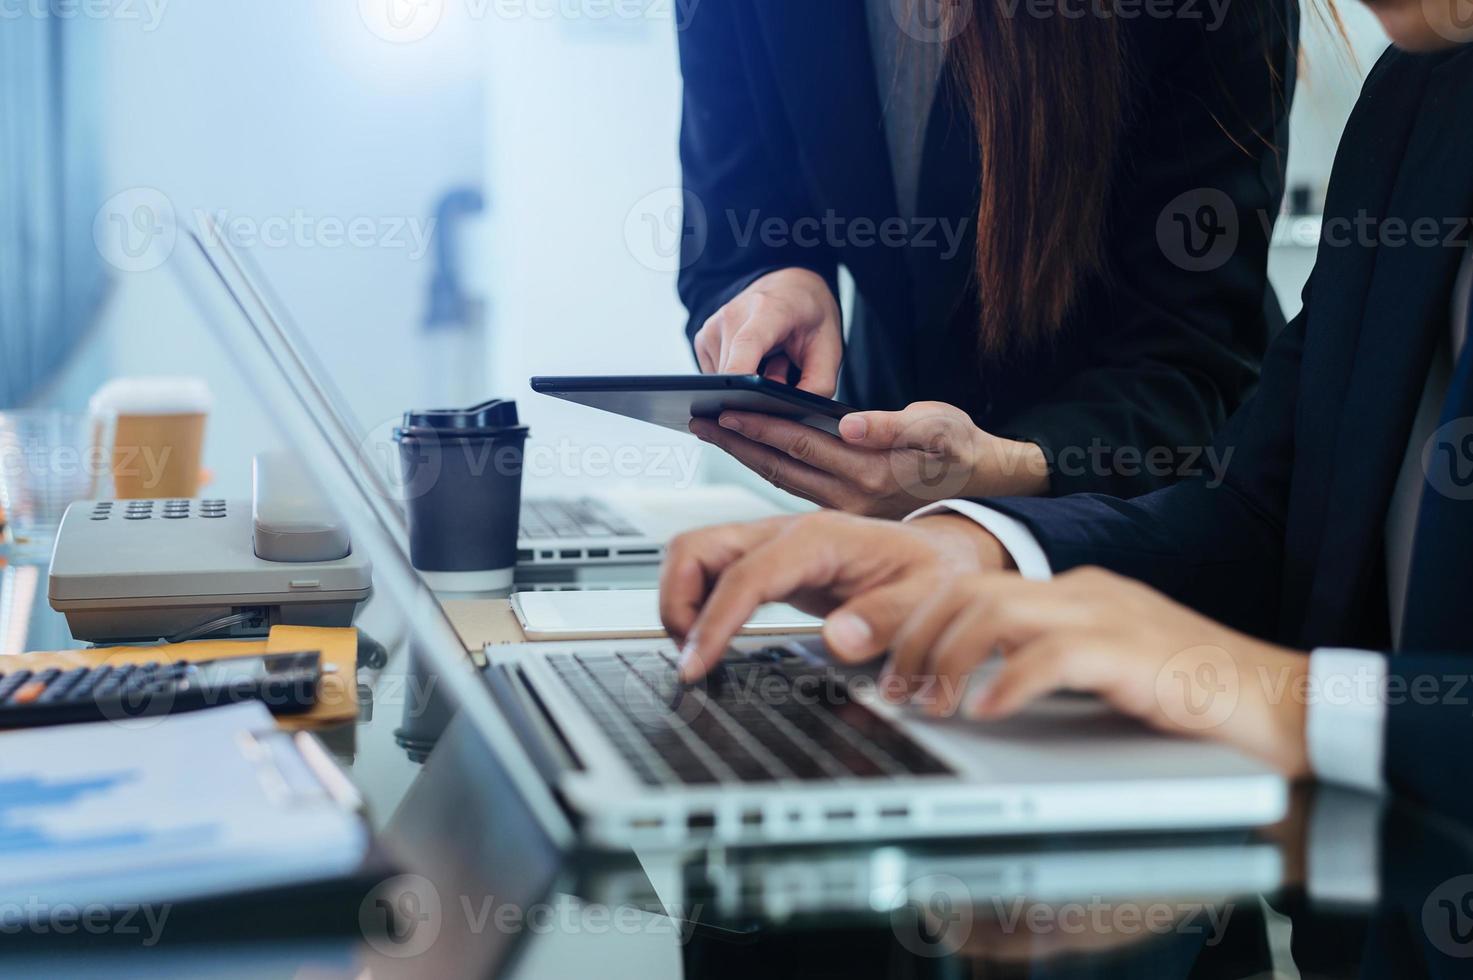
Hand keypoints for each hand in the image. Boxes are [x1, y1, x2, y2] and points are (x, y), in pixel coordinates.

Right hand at [658, 511, 1012, 680]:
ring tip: (697, 650)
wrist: (939, 553)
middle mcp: (784, 532)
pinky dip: (697, 601)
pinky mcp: (767, 559)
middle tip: (690, 658)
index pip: (744, 576)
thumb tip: (838, 642)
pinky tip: (712, 635)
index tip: (696, 665)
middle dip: (677, 603)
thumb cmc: (932, 572)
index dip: (712, 622)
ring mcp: (770, 543)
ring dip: (681, 600)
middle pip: (696, 548)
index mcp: (817, 539)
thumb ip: (885, 620)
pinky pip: (711, 570)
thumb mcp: (925, 597)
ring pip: (692, 554)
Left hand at [689, 401, 1049, 516]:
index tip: (725, 407)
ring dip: (746, 454)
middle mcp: (852, 497)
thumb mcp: (940, 426)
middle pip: (779, 465)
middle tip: (699, 419)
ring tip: (714, 429)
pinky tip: (750, 451)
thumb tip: (851, 425)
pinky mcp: (845, 512)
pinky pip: (795, 487)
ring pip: (782, 479)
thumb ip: (895, 425)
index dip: (760, 424)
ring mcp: (846, 509)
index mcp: (870, 472)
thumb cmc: (962, 450)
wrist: (986, 489)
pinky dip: (769, 466)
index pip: (800, 444)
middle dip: (737, 439)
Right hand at [693, 267, 842, 395]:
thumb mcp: (831, 349)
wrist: (790, 287)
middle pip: (733, 374)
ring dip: (746, 386)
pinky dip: (736, 378)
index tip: (740, 402)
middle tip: (784, 373)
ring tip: (770, 362)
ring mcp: (713, 326)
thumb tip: (790, 416)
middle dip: (755, 393)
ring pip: (723, 381)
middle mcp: (733, 315)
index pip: (747, 344)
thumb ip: (817, 385)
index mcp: (769, 310)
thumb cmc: (810, 316)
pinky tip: (754, 362)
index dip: (740, 375)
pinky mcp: (703, 339)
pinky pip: (716, 376)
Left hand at [882, 568, 1311, 776]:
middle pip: (969, 589)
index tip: (887, 664)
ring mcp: (1110, 617)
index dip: (918, 622)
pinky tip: (987, 714)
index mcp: (1075, 592)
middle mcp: (1086, 592)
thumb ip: (1046, 665)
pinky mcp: (1134, 653)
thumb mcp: (1103, 672)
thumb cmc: (1196, 699)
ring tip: (932, 703)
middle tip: (896, 689)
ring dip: (950, 658)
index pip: (973, 585)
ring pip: (996, 610)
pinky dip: (1009, 683)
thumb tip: (975, 691)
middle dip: (918, 637)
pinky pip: (1052, 655)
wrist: (1285, 708)